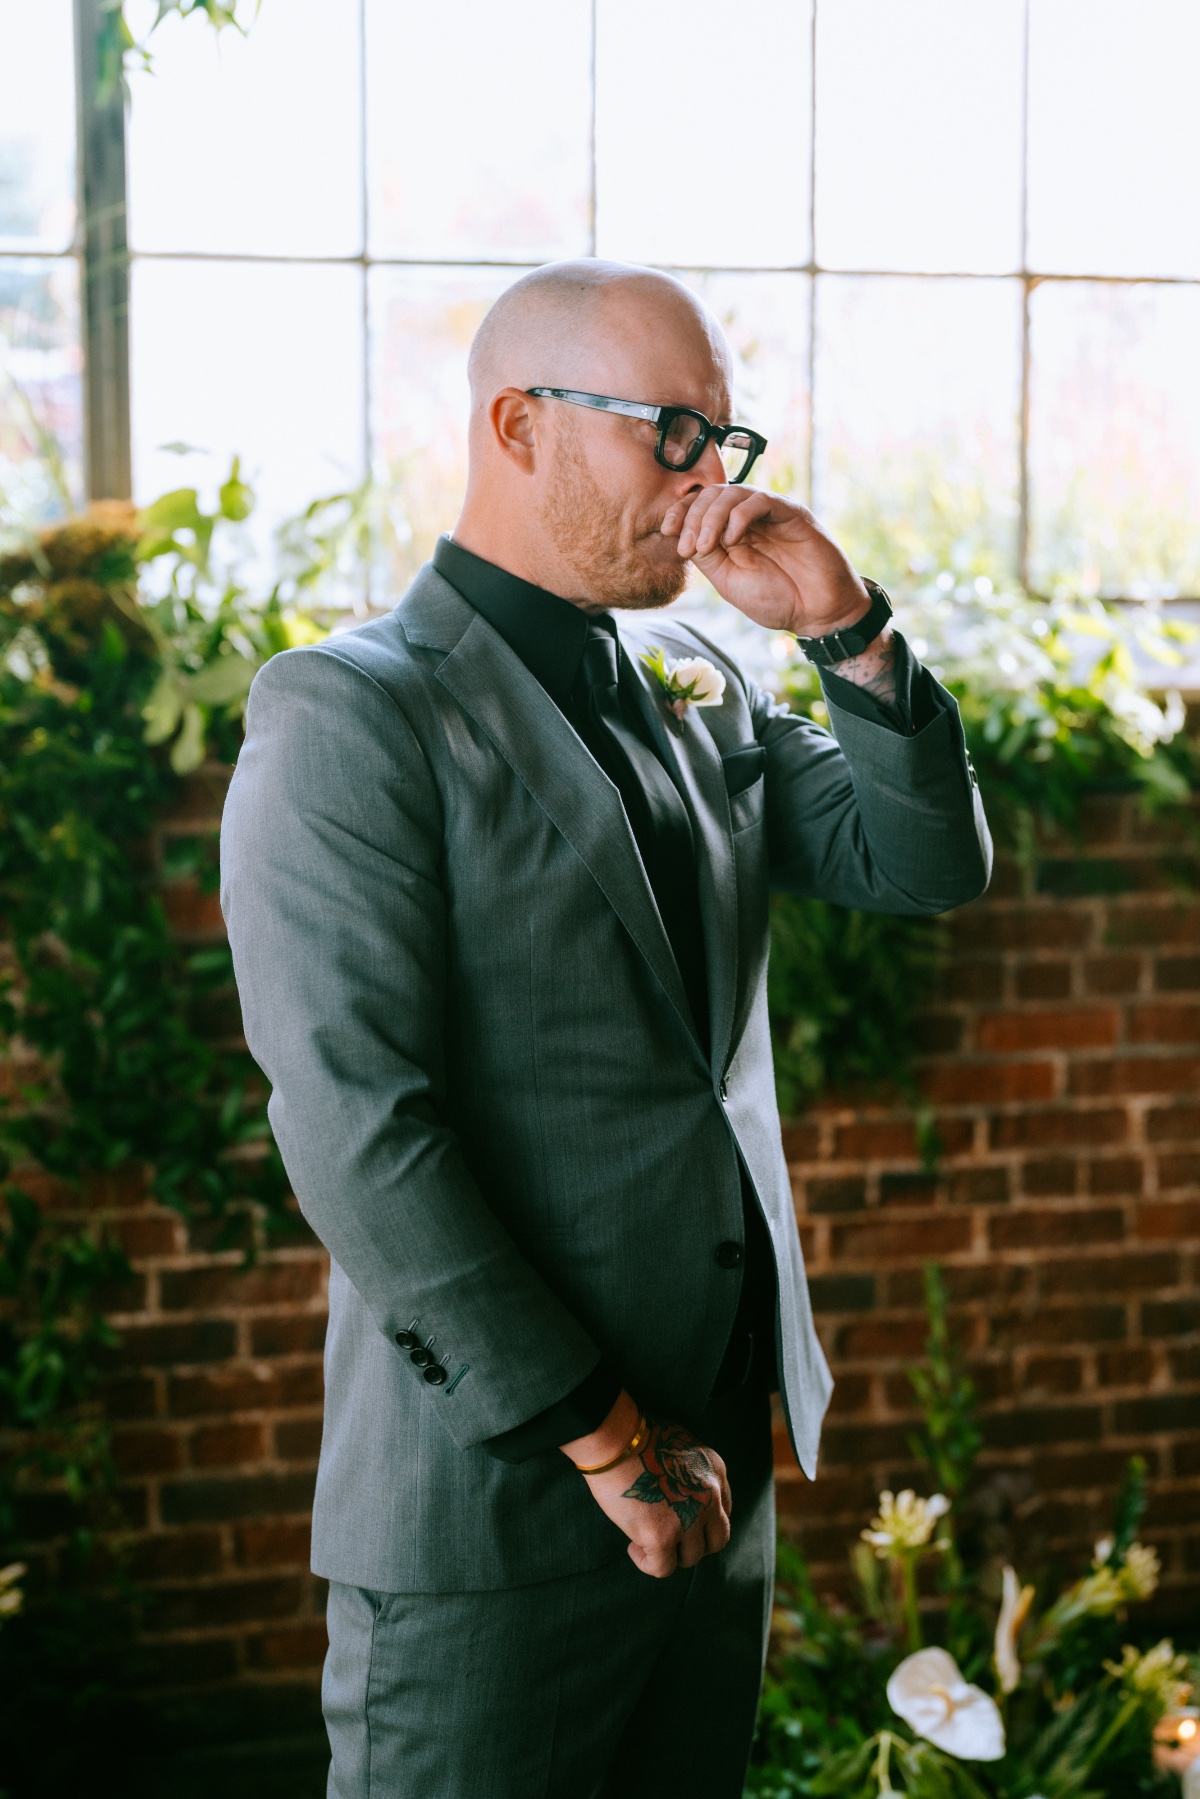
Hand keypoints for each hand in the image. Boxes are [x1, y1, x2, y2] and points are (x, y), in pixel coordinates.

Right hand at [561, 1395, 730, 1578]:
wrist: (615, 1438)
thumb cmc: (637, 1435)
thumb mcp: (680, 1446)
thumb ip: (689, 1472)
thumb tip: (679, 1492)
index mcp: (714, 1471)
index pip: (723, 1511)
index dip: (703, 1521)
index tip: (684, 1521)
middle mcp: (709, 1497)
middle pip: (718, 1540)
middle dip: (696, 1543)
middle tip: (672, 1538)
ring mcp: (689, 1519)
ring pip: (691, 1557)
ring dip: (670, 1553)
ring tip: (646, 1541)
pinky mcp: (662, 1536)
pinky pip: (662, 1568)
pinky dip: (647, 1563)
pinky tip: (633, 1547)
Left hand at [661, 485, 869, 636]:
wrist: (818, 614)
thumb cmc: (778, 600)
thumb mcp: (729, 582)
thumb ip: (708, 558)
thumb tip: (682, 537)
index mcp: (732, 533)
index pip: (699, 507)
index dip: (679, 513)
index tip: (666, 532)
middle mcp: (749, 519)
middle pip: (711, 495)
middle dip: (690, 516)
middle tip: (686, 545)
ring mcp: (770, 514)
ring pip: (731, 493)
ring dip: (710, 516)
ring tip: (706, 544)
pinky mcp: (791, 513)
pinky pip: (759, 500)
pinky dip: (738, 515)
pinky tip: (732, 539)